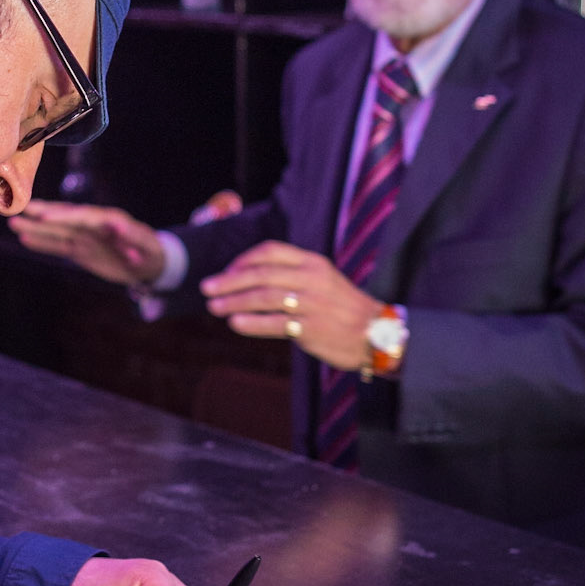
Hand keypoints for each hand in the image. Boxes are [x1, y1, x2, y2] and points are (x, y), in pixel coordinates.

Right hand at [10, 200, 165, 286]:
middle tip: (21, 207)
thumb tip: (115, 223)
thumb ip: (131, 235)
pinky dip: (42, 243)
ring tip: (12, 221)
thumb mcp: (146, 246)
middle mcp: (92, 225)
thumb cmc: (150, 252)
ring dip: (35, 227)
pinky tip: (24, 238)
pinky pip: (58, 246)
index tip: (44, 215)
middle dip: (43, 213)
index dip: (63, 216)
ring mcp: (84, 237)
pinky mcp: (80, 250)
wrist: (150, 263)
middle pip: (65, 218)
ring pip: (56, 231)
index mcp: (107, 220)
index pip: (82, 216)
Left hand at [201, 241, 384, 369]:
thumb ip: (292, 275)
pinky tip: (234, 323)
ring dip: (234, 301)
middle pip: (261, 274)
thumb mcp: (324, 280)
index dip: (243, 260)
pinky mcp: (311, 328)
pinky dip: (252, 323)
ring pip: (264, 297)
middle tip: (207, 288)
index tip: (226, 272)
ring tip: (214, 307)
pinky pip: (275, 324)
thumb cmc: (344, 308)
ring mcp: (312, 304)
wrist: (377, 334)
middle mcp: (311, 279)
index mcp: (313, 263)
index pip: (270, 251)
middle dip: (229, 280)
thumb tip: (250, 278)